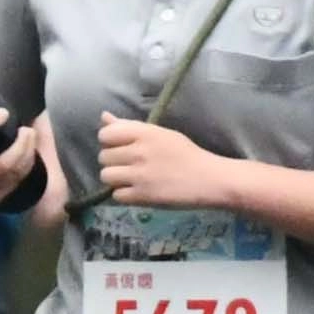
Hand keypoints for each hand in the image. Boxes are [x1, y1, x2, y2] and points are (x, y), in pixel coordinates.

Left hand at [90, 116, 247, 210]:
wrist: (209, 179)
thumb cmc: (186, 154)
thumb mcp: (160, 134)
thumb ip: (129, 126)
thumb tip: (104, 117)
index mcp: (145, 133)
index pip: (106, 134)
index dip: (109, 142)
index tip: (120, 147)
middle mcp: (139, 152)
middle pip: (103, 157)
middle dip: (113, 161)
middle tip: (130, 165)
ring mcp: (139, 175)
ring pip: (106, 176)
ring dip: (115, 179)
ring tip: (132, 179)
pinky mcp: (142, 196)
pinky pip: (116, 195)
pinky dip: (124, 195)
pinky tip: (137, 191)